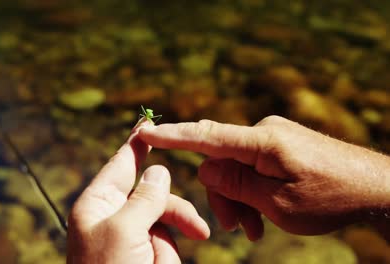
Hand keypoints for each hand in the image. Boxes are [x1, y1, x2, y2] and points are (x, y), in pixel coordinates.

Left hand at [67, 121, 209, 263]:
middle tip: (196, 227)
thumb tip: (159, 170)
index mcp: (97, 205)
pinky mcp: (143, 254)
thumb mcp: (124, 232)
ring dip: (166, 247)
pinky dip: (166, 259)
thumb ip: (144, 198)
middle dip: (174, 212)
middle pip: (153, 195)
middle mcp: (112, 217)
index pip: (121, 164)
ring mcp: (129, 237)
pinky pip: (166, 246)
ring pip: (165, 221)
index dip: (136, 142)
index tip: (146, 119)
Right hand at [139, 116, 389, 239]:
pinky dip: (252, 191)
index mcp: (261, 142)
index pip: (206, 135)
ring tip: (253, 229)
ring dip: (239, 198)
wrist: (373, 188)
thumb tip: (204, 165)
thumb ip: (236, 182)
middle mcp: (263, 133)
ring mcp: (272, 139)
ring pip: (236, 168)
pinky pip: (253, 167)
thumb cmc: (330, 197)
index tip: (145, 131)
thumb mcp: (277, 201)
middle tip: (235, 229)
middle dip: (222, 195)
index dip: (173, 135)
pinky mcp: (279, 147)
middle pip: (220, 162)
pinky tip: (263, 216)